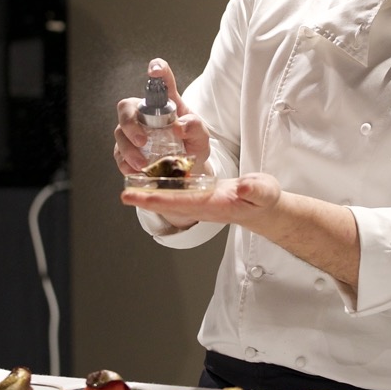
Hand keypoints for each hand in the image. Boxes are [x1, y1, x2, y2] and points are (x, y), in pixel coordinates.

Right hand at [113, 58, 210, 175]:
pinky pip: (119, 155)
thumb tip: (178, 127)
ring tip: (142, 163)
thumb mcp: (201, 135)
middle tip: (142, 140)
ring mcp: (133, 132)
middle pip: (126, 108)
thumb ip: (194, 127)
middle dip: (129, 123)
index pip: (161, 81)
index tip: (155, 70)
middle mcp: (145, 114)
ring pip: (119, 133)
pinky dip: (125, 163)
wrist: (189, 168)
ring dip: (128, 149)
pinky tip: (135, 170)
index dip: (157, 70)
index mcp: (165, 103)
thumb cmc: (193, 144)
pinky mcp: (127, 152)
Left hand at [121, 172, 282, 228]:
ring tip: (132, 188)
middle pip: (168, 203)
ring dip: (151, 195)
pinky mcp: (200, 197)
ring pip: (170, 200)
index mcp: (214, 204)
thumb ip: (255, 189)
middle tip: (125, 194)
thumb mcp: (265, 192)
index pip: (180, 202)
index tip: (138, 197)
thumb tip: (242, 187)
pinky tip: (153, 182)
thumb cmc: (263, 199)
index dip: (158, 200)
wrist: (264, 207)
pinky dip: (162, 190)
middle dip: (146, 199)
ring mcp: (200, 203)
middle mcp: (202, 206)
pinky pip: (177, 195)